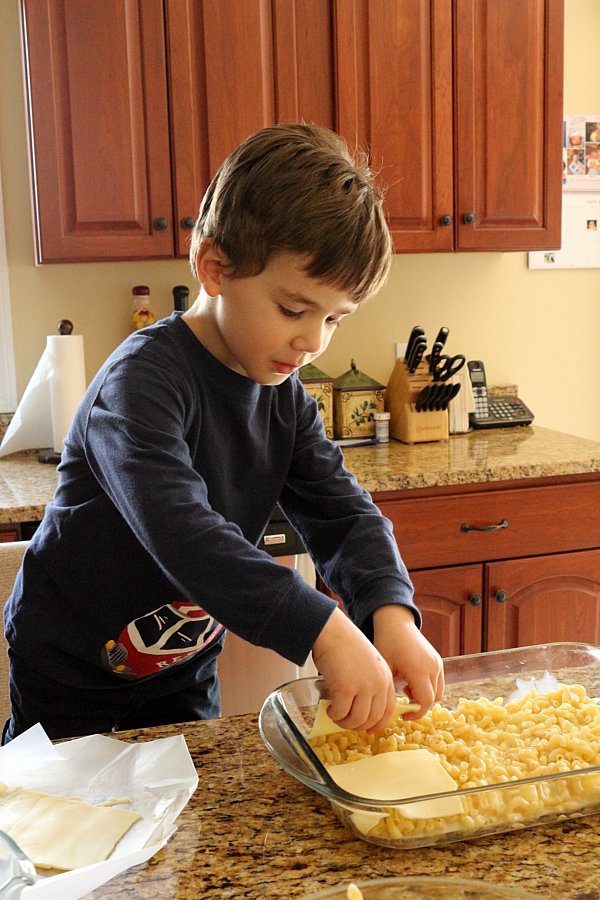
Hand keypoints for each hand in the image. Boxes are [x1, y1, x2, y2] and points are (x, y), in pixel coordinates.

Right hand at [311, 608, 395, 732]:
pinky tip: (329, 707)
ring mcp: (363, 687)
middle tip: (345, 721)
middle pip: (372, 718)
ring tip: (336, 715)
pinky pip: (341, 713)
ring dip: (344, 722)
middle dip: (358, 725)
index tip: (369, 729)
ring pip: (357, 720)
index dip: (377, 723)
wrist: (332, 631)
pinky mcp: (346, 689)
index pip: (388, 710)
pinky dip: (334, 714)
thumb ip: (371, 683)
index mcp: (386, 678)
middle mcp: (378, 684)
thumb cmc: (345, 645)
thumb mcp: (369, 663)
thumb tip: (363, 709)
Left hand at [372, 604, 443, 717]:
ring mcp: (437, 663)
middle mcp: (433, 667)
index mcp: (419, 670)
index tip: (403, 715)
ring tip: (407, 689)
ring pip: (438, 692)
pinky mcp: (438, 660)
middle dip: (419, 705)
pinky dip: (429, 687)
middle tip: (403, 702)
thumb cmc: (386, 643)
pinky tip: (412, 681)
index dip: (416, 713)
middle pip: (434, 699)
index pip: (425, 701)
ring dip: (425, 696)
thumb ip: (391, 691)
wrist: (396, 622)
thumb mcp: (385, 669)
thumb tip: (386, 712)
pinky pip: (439, 682)